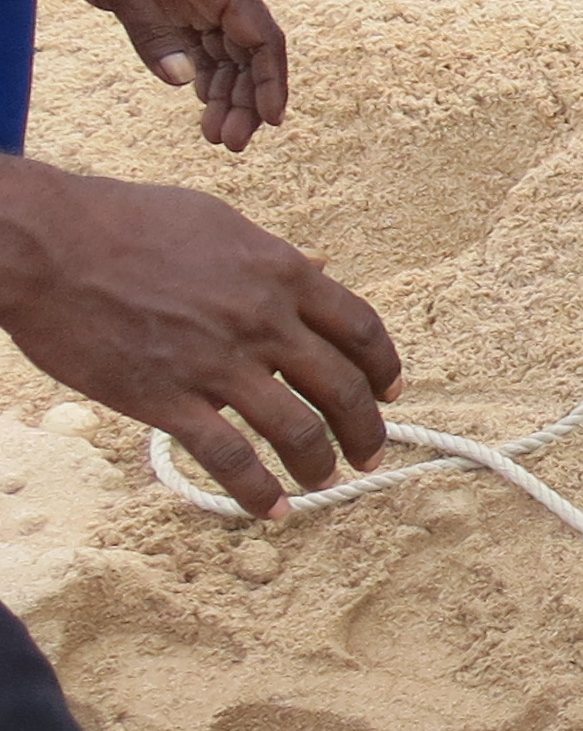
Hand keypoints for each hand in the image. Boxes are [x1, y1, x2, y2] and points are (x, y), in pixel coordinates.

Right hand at [0, 166, 399, 515]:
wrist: (44, 243)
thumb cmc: (124, 221)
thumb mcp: (217, 222)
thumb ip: (274, 254)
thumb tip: (319, 265)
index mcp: (281, 274)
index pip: (361, 329)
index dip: (384, 368)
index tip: (391, 392)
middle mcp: (262, 320)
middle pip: (343, 388)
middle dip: (367, 430)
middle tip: (371, 454)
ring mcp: (216, 362)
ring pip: (297, 430)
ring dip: (319, 465)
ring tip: (323, 482)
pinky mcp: (166, 398)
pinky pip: (229, 457)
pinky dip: (257, 490)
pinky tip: (271, 509)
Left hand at [40, 0, 288, 149]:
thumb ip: (153, 35)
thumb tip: (183, 82)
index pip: (262, 38)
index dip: (271, 81)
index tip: (271, 121)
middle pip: (248, 54)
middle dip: (246, 100)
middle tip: (231, 144)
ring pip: (226, 54)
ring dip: (225, 94)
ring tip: (215, 135)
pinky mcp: (172, 2)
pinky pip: (200, 45)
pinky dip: (204, 75)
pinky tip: (200, 100)